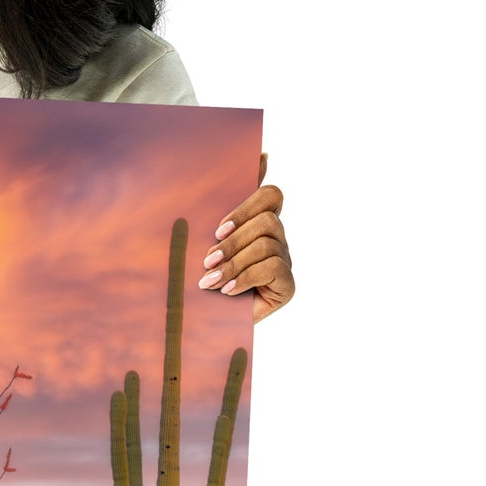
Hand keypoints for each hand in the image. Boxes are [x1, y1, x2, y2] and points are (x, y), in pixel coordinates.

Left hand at [198, 152, 293, 323]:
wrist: (201, 324)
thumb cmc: (199, 277)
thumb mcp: (201, 242)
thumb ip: (215, 209)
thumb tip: (249, 161)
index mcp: (257, 223)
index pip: (270, 195)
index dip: (247, 205)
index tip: (218, 228)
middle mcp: (276, 239)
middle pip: (267, 220)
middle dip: (233, 240)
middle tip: (207, 259)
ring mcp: (284, 261)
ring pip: (266, 244)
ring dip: (233, 263)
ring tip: (209, 280)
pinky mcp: (287, 285)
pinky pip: (273, 267)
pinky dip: (245, 277)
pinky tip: (227, 291)